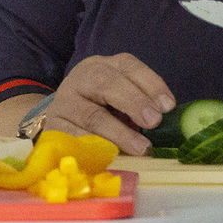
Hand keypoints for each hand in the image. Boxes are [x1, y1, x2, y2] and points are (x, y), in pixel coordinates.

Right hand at [32, 54, 173, 154]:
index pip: (128, 66)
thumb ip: (141, 105)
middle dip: (134, 102)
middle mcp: (82, 78)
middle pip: (107, 83)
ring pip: (93, 115)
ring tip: (141, 147)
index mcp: (103, 66)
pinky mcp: (54, 127)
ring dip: (120, 133)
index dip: (150, 83)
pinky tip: (112, 157)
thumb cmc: (100, 108)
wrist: (60, 119)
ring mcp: (65, 102)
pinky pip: (77, 139)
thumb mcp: (119, 98)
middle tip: (154, 122)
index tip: (168, 106)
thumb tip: (168, 123)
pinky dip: (97, 149)